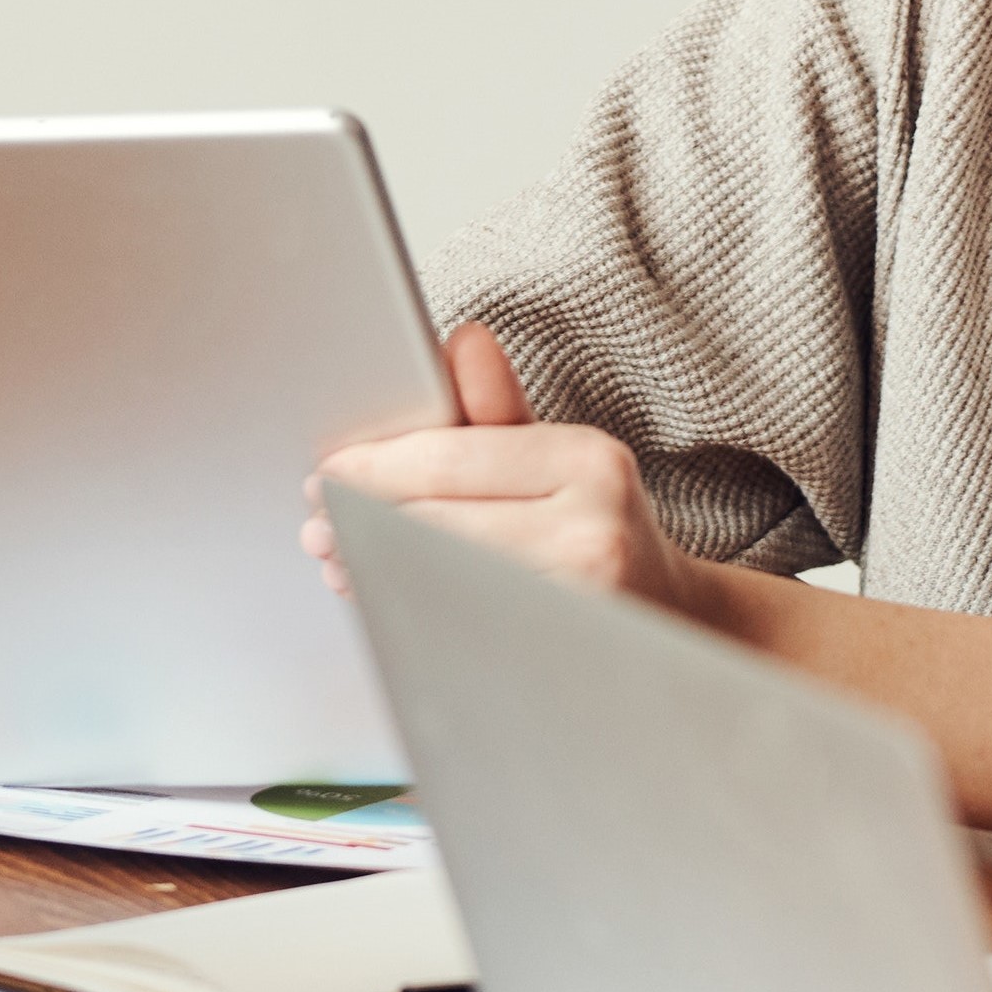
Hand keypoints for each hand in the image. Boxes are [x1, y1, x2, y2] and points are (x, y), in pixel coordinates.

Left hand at [303, 326, 715, 624]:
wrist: (674, 619)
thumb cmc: (597, 528)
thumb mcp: (559, 458)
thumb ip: (496, 408)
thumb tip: (461, 338)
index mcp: (587, 460)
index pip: (450, 459)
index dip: (374, 469)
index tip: (326, 476)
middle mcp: (593, 527)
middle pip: (438, 522)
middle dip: (363, 524)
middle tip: (318, 529)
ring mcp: (581, 600)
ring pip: (442, 578)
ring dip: (377, 572)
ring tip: (342, 563)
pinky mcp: (561, 652)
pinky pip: (462, 626)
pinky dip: (414, 611)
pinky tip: (388, 602)